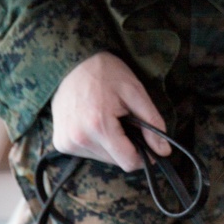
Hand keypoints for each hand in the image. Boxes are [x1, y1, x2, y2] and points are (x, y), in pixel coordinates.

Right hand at [51, 51, 170, 170]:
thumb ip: (152, 123)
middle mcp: (79, 139)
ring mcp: (66, 142)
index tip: (147, 142)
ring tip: (106, 118)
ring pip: (102, 158)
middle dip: (126, 146)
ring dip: (111, 145)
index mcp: (98, 126)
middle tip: (124, 121)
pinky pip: (87, 153)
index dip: (144, 155)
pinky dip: (96, 142)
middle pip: (116, 161)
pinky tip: (93, 122)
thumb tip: (163, 151)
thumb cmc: (106, 73)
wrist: (71, 62)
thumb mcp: (135, 92)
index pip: (128, 162)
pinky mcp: (60, 143)